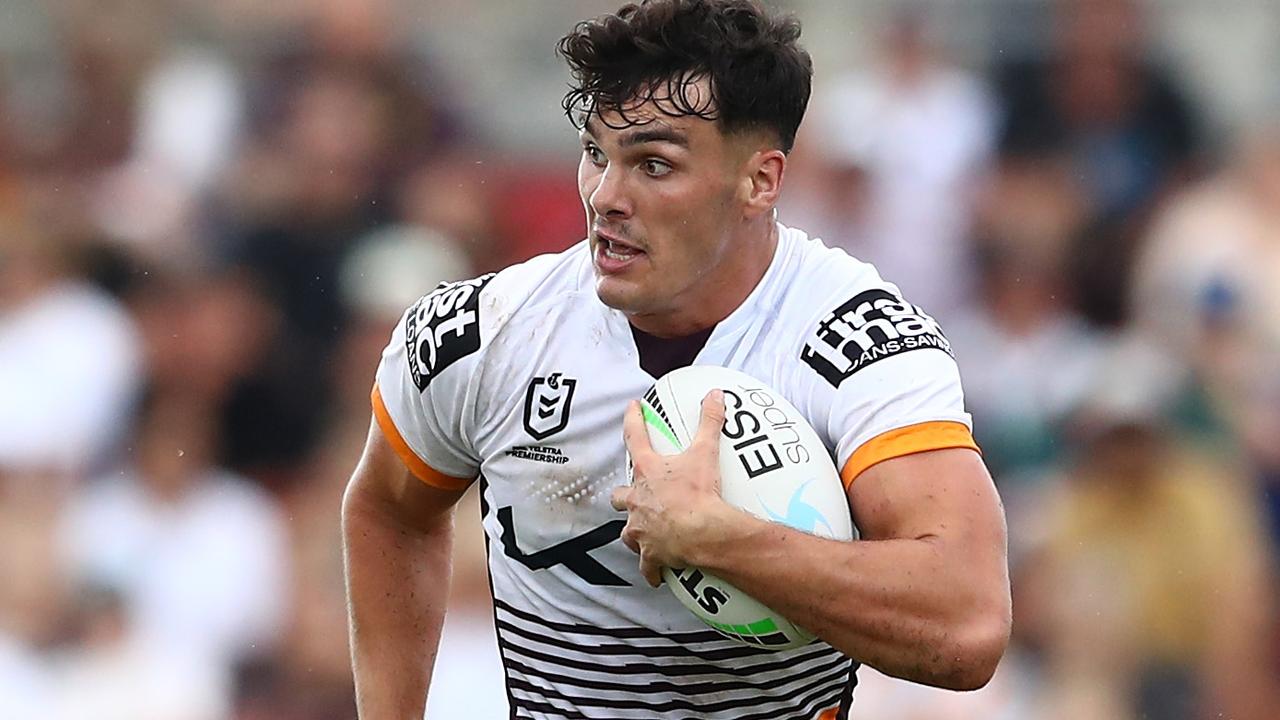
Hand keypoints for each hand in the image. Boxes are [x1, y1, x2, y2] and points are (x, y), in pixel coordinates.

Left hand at [611, 389, 727, 586]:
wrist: (701, 533)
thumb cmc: (699, 493)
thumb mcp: (705, 453)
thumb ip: (709, 422)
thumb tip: (715, 395)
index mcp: (648, 473)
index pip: (635, 438)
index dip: (632, 421)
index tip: (631, 409)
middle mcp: (637, 501)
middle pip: (619, 496)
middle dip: (623, 496)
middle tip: (632, 494)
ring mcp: (640, 530)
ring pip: (627, 531)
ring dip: (633, 531)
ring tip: (643, 532)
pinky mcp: (650, 555)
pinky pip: (647, 566)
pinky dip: (651, 569)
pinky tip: (656, 574)